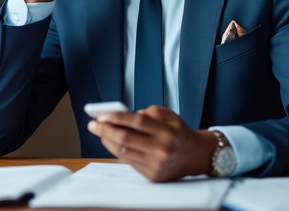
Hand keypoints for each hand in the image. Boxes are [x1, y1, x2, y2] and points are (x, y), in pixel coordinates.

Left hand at [87, 106, 217, 181]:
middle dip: (106, 130)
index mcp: (167, 131)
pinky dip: (118, 152)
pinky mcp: (152, 176)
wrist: (195, 155)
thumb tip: (126, 117)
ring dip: (107, 142)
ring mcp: (156, 164)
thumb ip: (149, 112)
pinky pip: (129, 162)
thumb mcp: (170, 115)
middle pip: (126, 139)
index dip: (118, 117)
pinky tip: (112, 143)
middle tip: (93, 124)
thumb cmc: (179, 132)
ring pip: (123, 152)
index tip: (102, 115)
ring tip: (100, 132)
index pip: (138, 122)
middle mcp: (162, 149)